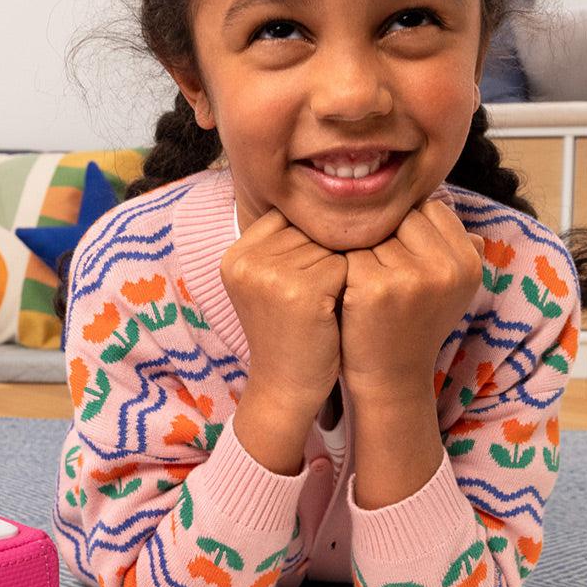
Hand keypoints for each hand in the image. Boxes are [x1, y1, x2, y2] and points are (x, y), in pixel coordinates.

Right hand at [221, 207, 347, 417]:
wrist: (286, 388)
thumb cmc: (288, 334)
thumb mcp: (270, 285)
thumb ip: (285, 244)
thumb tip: (331, 198)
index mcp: (234, 255)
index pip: (289, 219)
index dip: (311, 246)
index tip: (308, 281)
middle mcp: (245, 260)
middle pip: (310, 230)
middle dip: (327, 258)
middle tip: (322, 296)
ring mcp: (269, 274)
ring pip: (330, 246)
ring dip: (341, 271)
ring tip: (329, 304)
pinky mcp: (299, 289)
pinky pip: (345, 264)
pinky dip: (351, 285)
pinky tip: (339, 310)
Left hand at [337, 199, 484, 400]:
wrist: (390, 379)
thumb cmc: (411, 325)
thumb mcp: (443, 286)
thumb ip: (446, 243)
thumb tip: (438, 197)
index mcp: (469, 262)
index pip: (430, 209)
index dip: (405, 229)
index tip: (396, 256)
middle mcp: (447, 268)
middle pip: (401, 217)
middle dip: (384, 237)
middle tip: (376, 270)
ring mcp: (411, 277)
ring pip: (373, 233)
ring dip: (361, 251)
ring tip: (362, 283)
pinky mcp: (375, 287)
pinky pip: (348, 252)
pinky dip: (341, 268)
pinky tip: (344, 291)